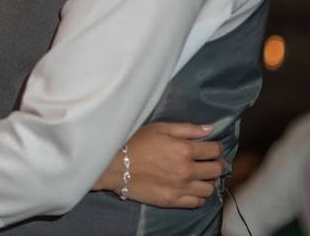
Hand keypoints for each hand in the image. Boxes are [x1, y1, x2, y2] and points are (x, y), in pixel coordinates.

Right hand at [94, 123, 223, 207]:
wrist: (114, 165)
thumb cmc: (135, 142)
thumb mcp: (159, 128)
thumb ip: (187, 129)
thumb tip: (210, 129)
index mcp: (184, 149)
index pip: (214, 150)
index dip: (216, 148)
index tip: (212, 148)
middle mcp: (187, 170)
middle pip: (216, 169)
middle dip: (216, 164)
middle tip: (209, 162)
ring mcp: (181, 187)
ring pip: (210, 188)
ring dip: (208, 181)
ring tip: (200, 176)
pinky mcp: (173, 200)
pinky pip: (197, 202)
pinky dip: (199, 195)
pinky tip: (192, 188)